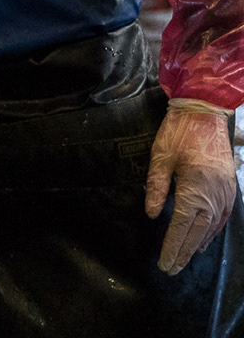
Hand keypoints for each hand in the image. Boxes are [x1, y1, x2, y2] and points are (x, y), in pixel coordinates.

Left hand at [146, 99, 237, 273]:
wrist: (205, 113)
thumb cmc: (178, 133)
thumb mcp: (159, 157)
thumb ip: (155, 187)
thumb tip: (151, 215)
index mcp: (194, 188)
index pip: (181, 226)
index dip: (172, 247)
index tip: (164, 263)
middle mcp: (214, 196)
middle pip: (197, 232)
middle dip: (183, 252)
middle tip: (171, 269)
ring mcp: (226, 193)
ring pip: (212, 227)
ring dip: (197, 245)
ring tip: (183, 259)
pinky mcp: (230, 188)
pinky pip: (223, 217)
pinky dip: (212, 231)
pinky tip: (203, 239)